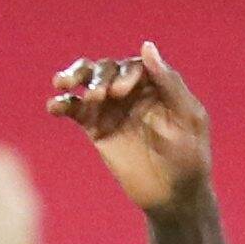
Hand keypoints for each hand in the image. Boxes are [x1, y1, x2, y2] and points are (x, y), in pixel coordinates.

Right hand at [47, 42, 211, 215]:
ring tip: (62, 84)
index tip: (118, 92)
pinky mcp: (96, 127)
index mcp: (158, 85)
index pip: (136, 66)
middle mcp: (133, 91)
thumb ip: (169, 83)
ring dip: (74, 77)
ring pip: (88, 81)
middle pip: (107, 69)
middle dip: (98, 78)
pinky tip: (54, 107)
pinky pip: (74, 108)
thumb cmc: (190, 159)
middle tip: (99, 97)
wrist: (173, 198)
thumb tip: (146, 45)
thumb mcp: (188, 120)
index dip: (125, 73)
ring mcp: (113, 108)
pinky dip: (62, 104)